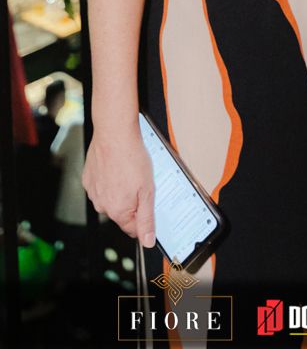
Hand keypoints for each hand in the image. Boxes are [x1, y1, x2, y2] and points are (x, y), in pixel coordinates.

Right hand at [82, 127, 155, 246]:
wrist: (114, 135)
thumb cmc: (132, 159)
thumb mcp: (148, 191)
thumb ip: (147, 219)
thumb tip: (148, 242)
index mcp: (118, 211)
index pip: (132, 228)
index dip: (143, 218)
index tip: (148, 205)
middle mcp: (102, 205)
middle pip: (122, 213)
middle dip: (132, 202)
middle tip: (140, 183)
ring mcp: (93, 192)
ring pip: (110, 199)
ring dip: (119, 190)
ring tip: (128, 172)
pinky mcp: (88, 179)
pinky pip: (101, 186)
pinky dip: (109, 180)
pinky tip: (117, 167)